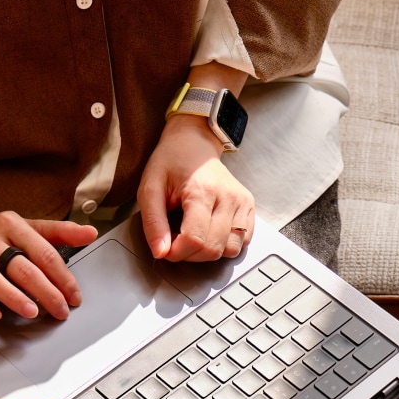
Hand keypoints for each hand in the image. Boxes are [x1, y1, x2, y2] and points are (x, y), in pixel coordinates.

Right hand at [0, 211, 97, 321]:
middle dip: (45, 292)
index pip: (43, 253)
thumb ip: (60, 232)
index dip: (62, 277)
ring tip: (32, 311)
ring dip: (13, 297)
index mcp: (11, 225)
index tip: (74, 295)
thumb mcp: (29, 227)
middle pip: (21, 268)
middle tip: (61, 310)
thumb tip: (90, 232)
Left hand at [137, 113, 254, 262]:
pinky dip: (223, 246)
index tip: (165, 247)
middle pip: (212, 249)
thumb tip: (161, 253)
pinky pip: (241, 243)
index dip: (176, 252)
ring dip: (207, 253)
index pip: (194, 239)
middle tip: (176, 239)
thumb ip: (153, 223)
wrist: (193, 143)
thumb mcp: (150, 189)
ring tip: (192, 235)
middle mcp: (228, 197)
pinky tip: (208, 233)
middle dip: (190, 254)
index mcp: (203, 191)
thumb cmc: (170, 164)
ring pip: (229, 250)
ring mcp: (242, 202)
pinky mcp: (249, 207)